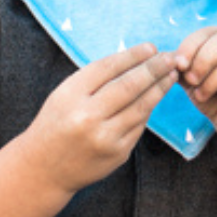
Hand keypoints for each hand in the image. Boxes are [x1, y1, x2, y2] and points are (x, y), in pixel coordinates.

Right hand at [26, 44, 178, 192]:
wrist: (44, 168)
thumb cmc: (56, 124)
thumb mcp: (64, 94)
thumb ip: (94, 79)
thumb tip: (135, 60)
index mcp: (71, 95)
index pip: (109, 68)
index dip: (134, 55)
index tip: (151, 47)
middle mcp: (88, 117)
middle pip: (129, 86)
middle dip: (154, 69)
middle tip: (172, 57)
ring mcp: (105, 138)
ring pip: (141, 107)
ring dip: (159, 88)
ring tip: (172, 74)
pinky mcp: (117, 153)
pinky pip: (139, 125)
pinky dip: (149, 108)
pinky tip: (156, 96)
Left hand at [176, 27, 216, 146]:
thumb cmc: (216, 99)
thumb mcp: (194, 81)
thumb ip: (182, 67)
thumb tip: (168, 58)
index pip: (211, 31)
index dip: (191, 45)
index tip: (178, 65)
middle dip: (203, 60)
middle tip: (190, 80)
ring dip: (214, 80)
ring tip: (202, 95)